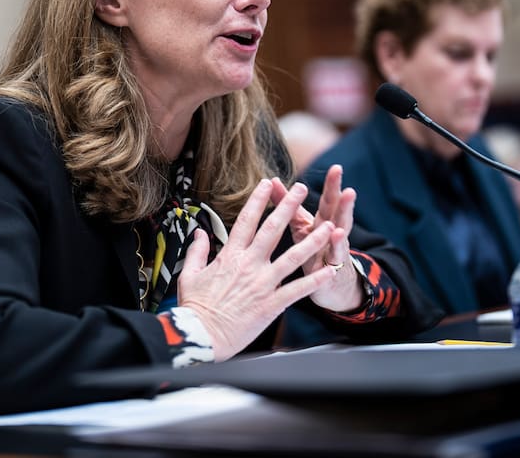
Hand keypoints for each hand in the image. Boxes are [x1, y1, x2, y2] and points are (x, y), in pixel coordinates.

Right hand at [177, 179, 337, 360]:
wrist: (201, 336)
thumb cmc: (195, 307)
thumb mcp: (190, 274)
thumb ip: (197, 250)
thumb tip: (199, 232)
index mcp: (230, 255)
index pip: (246, 220)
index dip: (258, 200)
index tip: (267, 183)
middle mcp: (249, 265)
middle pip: (273, 229)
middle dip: (289, 206)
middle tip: (302, 189)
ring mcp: (262, 284)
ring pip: (293, 257)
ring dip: (312, 240)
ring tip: (328, 226)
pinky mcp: (272, 304)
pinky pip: (298, 289)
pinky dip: (315, 279)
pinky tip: (329, 269)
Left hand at [268, 165, 363, 312]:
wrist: (330, 287)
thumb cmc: (312, 252)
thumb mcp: (301, 227)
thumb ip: (288, 204)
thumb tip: (272, 181)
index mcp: (322, 223)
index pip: (329, 202)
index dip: (332, 186)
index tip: (336, 167)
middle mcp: (332, 234)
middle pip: (337, 214)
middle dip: (342, 199)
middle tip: (346, 185)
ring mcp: (334, 253)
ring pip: (340, 236)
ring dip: (343, 222)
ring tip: (346, 210)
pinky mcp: (330, 273)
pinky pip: (333, 262)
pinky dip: (335, 249)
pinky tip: (336, 237)